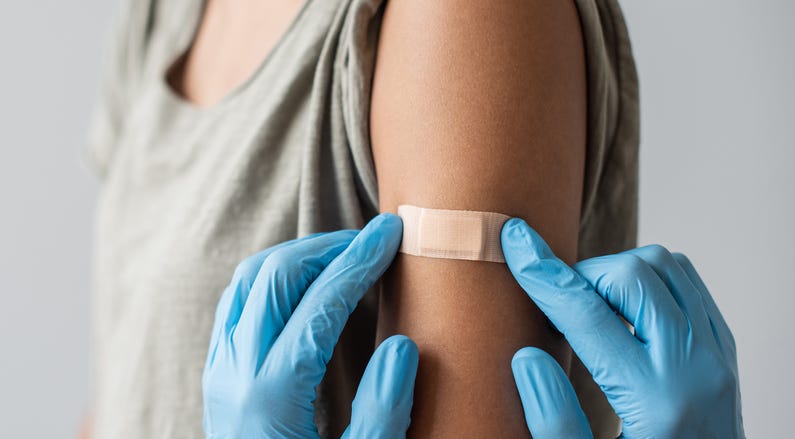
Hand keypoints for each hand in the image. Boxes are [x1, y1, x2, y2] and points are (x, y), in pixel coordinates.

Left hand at [202, 214, 418, 438]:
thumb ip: (383, 412)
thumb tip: (400, 346)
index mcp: (271, 395)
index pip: (320, 302)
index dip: (360, 261)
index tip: (391, 234)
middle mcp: (236, 372)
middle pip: (274, 275)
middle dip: (326, 246)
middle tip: (370, 239)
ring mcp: (220, 369)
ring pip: (249, 281)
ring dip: (297, 257)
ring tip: (343, 254)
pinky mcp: (217, 373)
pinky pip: (238, 302)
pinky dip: (273, 278)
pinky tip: (305, 284)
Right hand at [501, 219, 743, 438]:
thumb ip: (553, 420)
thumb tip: (527, 357)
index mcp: (656, 401)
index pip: (588, 315)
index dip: (542, 275)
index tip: (515, 241)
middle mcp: (696, 367)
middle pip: (633, 276)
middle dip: (583, 274)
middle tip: (559, 304)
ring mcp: (717, 353)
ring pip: (666, 265)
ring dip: (618, 272)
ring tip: (590, 304)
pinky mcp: (724, 346)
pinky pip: (687, 280)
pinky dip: (649, 278)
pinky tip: (623, 306)